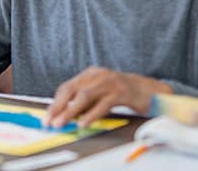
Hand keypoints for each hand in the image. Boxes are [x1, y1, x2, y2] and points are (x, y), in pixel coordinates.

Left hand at [44, 67, 171, 128]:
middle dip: (59, 107)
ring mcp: (110, 82)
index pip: (67, 88)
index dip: (55, 103)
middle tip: (50, 122)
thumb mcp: (100, 94)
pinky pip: (103, 104)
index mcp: (90, 74)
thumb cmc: (121, 94)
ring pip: (85, 96)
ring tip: (62, 123)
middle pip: (72, 90)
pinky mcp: (122, 92)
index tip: (47, 117)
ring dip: (71, 111)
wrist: (150, 90)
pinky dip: (91, 115)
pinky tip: (83, 123)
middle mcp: (98, 75)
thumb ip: (84, 102)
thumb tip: (62, 116)